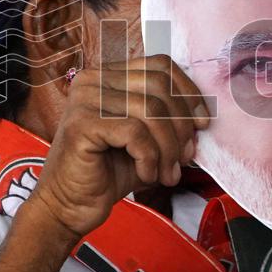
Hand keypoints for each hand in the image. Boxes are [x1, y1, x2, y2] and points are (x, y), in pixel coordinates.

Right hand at [30, 55, 210, 239]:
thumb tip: (200, 119)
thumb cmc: (107, 173)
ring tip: (167, 173)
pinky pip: (135, 133)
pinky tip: (146, 175)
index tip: (202, 123)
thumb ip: (169, 121)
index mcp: (109, 75)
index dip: (188, 93)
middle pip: (159, 86)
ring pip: (150, 111)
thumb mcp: (146, 140)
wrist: (69, 205)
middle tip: (184, 158)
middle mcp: (93, 80)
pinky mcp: (82, 124)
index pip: (160, 66)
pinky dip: (149, 158)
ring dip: (168, 148)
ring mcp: (85, 99)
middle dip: (180, 126)